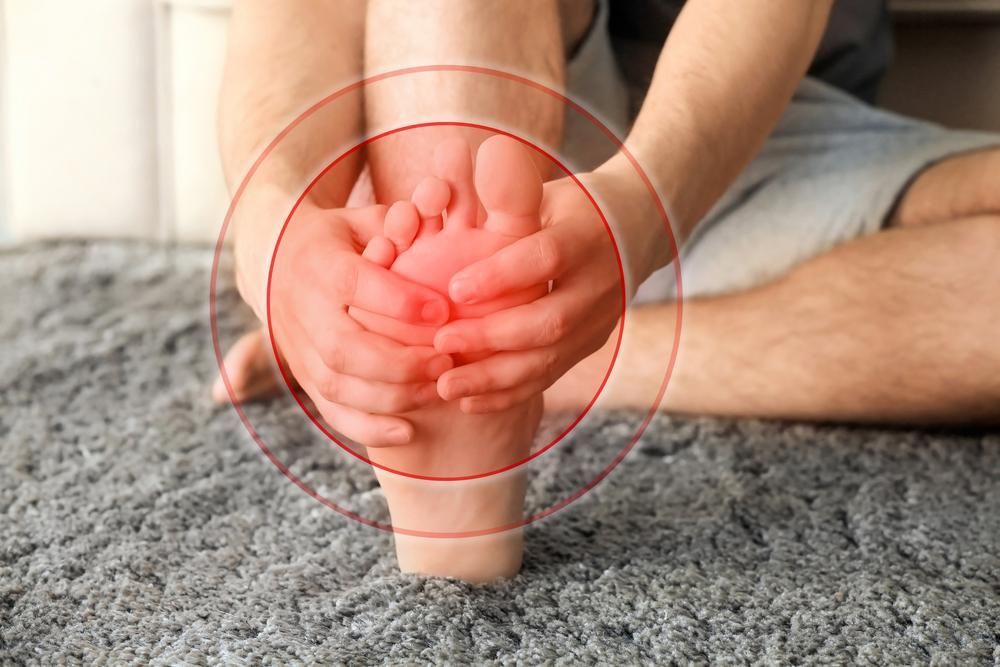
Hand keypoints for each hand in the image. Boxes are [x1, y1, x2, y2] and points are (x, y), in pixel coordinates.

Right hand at [247, 197, 454, 446]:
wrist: (274, 260)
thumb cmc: (340, 238)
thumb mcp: (362, 219)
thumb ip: (399, 222)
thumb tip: (441, 198)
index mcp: (319, 264)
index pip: (356, 286)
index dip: (400, 303)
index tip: (443, 311)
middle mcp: (302, 310)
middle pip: (345, 348)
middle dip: (400, 362)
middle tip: (446, 362)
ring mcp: (298, 349)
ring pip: (338, 386)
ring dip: (392, 396)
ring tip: (438, 390)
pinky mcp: (302, 376)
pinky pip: (330, 411)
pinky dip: (367, 427)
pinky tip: (408, 431)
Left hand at [432, 166, 649, 412]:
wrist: (639, 228)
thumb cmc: (572, 205)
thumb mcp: (547, 190)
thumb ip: (510, 193)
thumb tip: (468, 158)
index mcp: (585, 235)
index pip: (544, 259)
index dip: (500, 277)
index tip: (453, 290)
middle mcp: (599, 283)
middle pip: (547, 321)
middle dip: (490, 339)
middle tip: (439, 345)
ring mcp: (599, 321)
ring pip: (548, 359)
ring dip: (494, 377)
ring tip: (444, 385)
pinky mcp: (591, 345)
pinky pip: (549, 377)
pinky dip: (508, 393)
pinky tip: (469, 400)